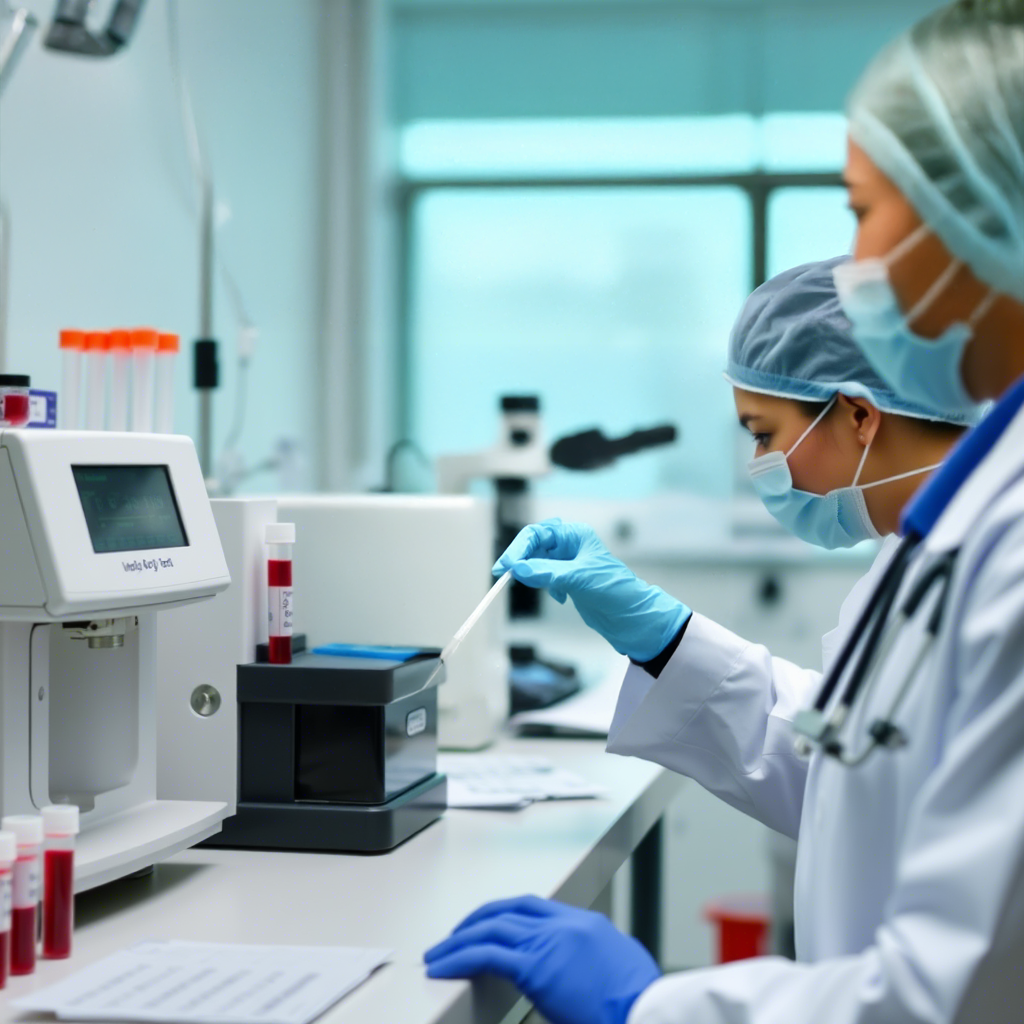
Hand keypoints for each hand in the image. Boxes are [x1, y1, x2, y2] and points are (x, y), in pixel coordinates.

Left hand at [424, 896, 660, 1023]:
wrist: (648, 1016)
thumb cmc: (639, 1008)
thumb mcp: (620, 972)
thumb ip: (594, 962)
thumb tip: (577, 975)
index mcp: (587, 926)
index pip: (535, 907)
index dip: (505, 913)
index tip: (487, 924)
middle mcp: (566, 925)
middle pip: (509, 910)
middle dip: (477, 921)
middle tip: (454, 936)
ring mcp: (550, 942)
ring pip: (492, 927)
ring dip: (459, 939)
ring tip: (438, 954)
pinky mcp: (536, 967)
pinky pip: (487, 954)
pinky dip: (460, 956)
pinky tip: (443, 965)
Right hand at [494, 519, 689, 661]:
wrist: (633, 618)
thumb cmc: (615, 590)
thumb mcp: (579, 579)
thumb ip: (547, 572)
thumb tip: (518, 568)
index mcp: (575, 535)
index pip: (537, 534)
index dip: (518, 548)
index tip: (506, 566)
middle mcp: (570, 546)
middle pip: (533, 546)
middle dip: (521, 560)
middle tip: (505, 575)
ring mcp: (568, 564)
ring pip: (537, 563)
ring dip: (533, 575)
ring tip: (537, 586)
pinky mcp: (568, 581)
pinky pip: (544, 578)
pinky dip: (544, 586)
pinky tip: (560, 598)